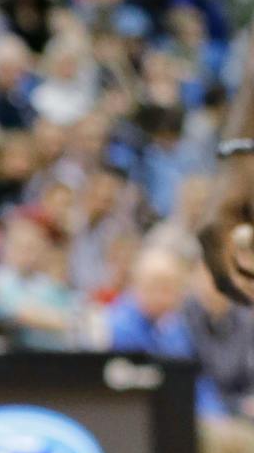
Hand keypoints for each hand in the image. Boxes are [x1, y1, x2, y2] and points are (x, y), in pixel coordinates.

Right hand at [200, 161, 253, 302]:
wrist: (238, 158)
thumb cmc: (252, 180)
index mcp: (213, 234)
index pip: (223, 276)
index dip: (241, 295)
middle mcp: (204, 237)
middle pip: (219, 277)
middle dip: (241, 292)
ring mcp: (205, 235)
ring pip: (219, 270)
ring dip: (240, 282)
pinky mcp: (211, 232)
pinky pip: (221, 259)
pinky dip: (237, 268)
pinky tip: (251, 272)